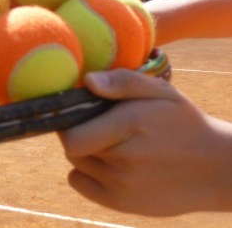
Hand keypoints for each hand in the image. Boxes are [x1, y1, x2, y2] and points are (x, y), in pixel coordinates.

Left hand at [58, 70, 231, 215]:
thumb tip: (88, 81)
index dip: (67, 121)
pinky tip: (107, 163)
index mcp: (129, 126)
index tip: (81, 112)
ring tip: (111, 144)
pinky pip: (78, 182)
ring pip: (77, 162)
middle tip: (99, 127)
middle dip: (78, 133)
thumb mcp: (161, 92)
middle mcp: (123, 160)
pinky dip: (84, 172)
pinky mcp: (121, 203)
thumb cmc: (184, 123)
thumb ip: (123, 82)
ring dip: (85, 152)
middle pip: (72, 146)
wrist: (217, 169)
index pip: (71, 134)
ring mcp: (122, 186)